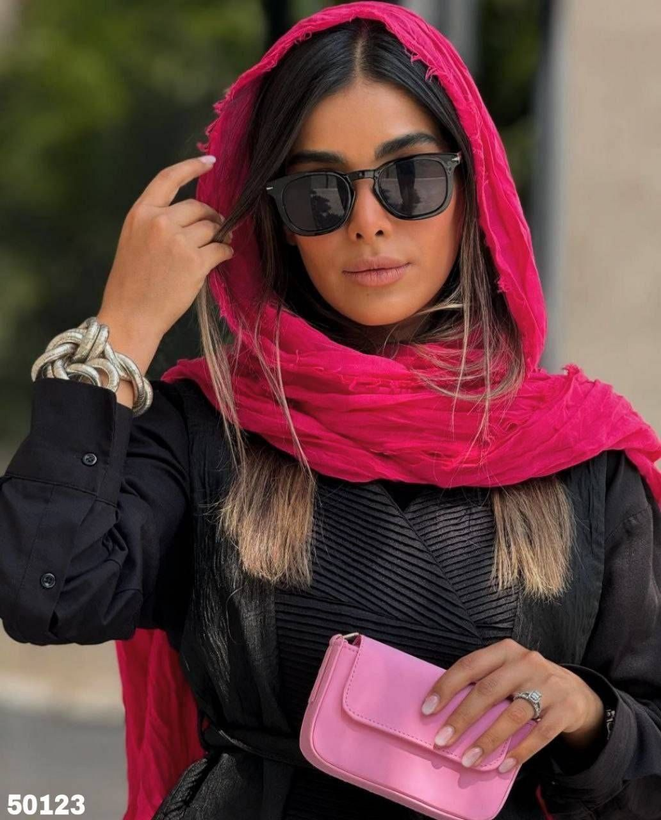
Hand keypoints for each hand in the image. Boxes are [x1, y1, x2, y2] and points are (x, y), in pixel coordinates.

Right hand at [99, 155, 234, 340]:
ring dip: (220, 235)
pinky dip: (226, 251)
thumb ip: (158, 222)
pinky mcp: (195, 262)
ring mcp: (177, 241)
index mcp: (140, 213)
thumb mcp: (134, 240)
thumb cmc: (132, 283)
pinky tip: (223, 256)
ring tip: (218, 246)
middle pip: (198, 207)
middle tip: (216, 230)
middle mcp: (159, 221)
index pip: (169, 178)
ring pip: (211, 228)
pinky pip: (221, 248)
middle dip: (211, 217)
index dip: (192, 167)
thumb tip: (196, 215)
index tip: (210, 162)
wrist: (130, 315)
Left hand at [420, 638, 604, 773]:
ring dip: (487, 740)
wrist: (577, 692)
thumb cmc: (528, 682)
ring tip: (467, 760)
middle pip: (488, 691)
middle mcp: (526, 663)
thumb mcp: (507, 671)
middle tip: (442, 741)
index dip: (446, 687)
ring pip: (512, 715)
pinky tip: (502, 767)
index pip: (470, 665)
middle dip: (462, 718)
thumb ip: (482, 681)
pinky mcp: (565, 709)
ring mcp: (548, 685)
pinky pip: (539, 735)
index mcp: (505, 651)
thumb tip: (442, 709)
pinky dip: (519, 752)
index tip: (427, 710)